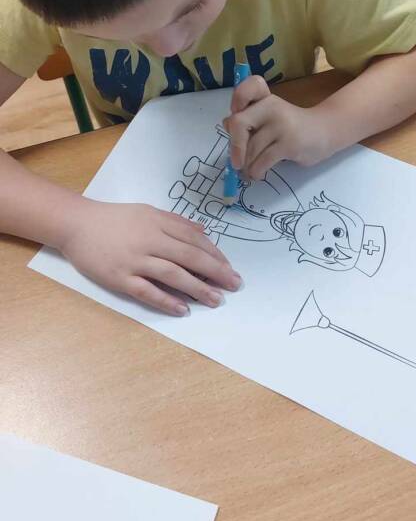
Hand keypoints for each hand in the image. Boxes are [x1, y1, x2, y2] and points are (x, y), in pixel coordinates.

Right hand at [60, 199, 241, 315]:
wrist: (76, 224)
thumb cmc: (114, 218)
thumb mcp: (147, 211)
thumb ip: (176, 221)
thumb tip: (204, 230)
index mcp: (158, 222)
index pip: (194, 239)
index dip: (215, 254)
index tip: (229, 268)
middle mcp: (150, 240)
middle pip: (189, 257)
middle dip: (216, 272)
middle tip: (234, 285)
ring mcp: (134, 260)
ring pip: (173, 275)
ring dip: (198, 288)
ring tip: (216, 300)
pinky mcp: (119, 278)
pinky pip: (147, 291)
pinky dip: (167, 300)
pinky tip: (184, 309)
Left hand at [223, 76, 326, 178]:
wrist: (326, 132)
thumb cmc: (292, 127)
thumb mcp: (270, 119)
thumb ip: (249, 120)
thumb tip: (226, 123)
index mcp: (266, 98)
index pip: (250, 86)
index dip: (237, 99)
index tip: (235, 114)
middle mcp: (272, 106)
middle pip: (239, 123)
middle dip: (234, 146)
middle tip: (235, 163)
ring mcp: (281, 124)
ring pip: (250, 148)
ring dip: (246, 165)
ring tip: (248, 172)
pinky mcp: (289, 143)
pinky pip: (263, 161)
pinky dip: (256, 171)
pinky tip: (258, 174)